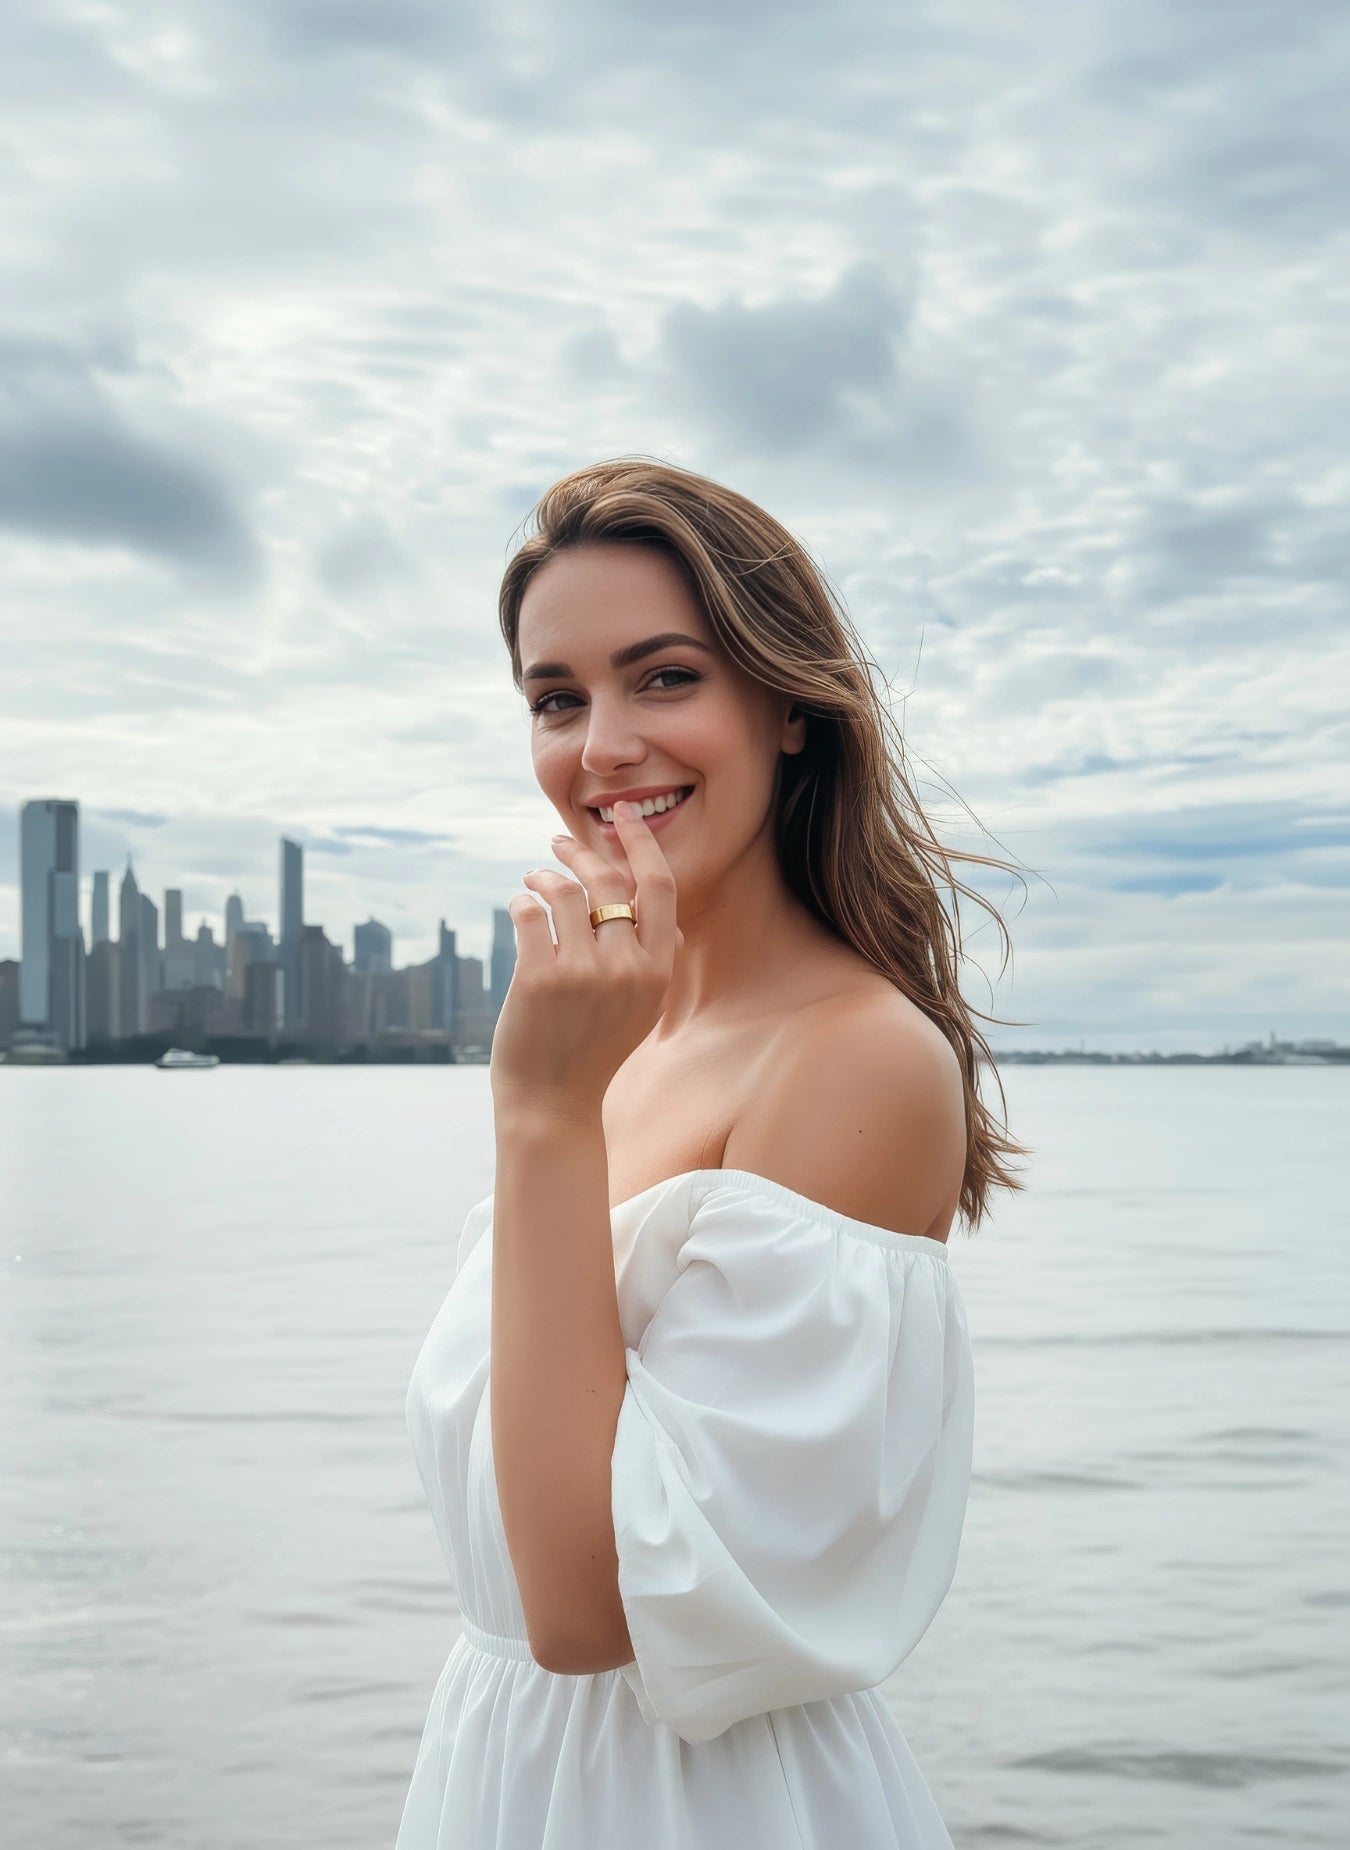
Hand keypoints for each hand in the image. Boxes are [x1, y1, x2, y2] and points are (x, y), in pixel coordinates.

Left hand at [489, 801, 683, 1115]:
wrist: (553, 1103)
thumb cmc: (593, 1048)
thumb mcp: (642, 1006)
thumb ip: (653, 960)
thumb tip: (659, 915)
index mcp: (658, 970)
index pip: (660, 887)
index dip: (641, 842)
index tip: (623, 813)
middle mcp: (627, 967)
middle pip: (608, 881)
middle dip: (582, 852)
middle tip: (559, 842)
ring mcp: (582, 972)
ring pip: (563, 891)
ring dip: (543, 876)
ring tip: (531, 879)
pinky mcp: (538, 977)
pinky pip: (528, 912)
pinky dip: (520, 901)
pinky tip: (519, 905)